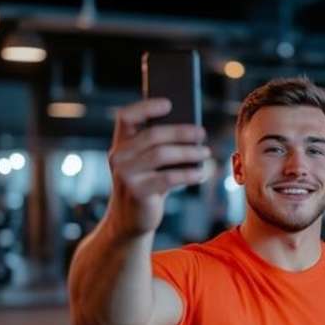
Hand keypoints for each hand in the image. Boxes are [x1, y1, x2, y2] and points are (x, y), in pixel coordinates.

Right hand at [105, 98, 209, 237]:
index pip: (126, 116)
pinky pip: (169, 178)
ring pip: (163, 154)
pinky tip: (201, 173)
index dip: (146, 107)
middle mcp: (119, 157)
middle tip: (202, 134)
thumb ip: (158, 147)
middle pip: (154, 135)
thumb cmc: (145, 186)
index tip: (169, 104)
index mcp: (120, 144)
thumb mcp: (146, 165)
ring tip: (206, 153)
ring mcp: (125, 175)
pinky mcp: (137, 192)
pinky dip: (188, 174)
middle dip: (182, 132)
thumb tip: (192, 131)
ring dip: (189, 152)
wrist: (129, 221)